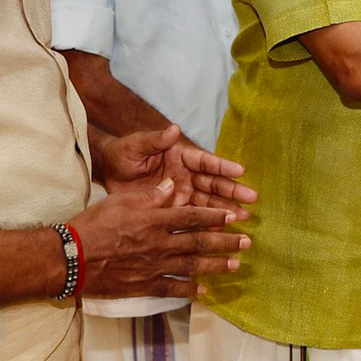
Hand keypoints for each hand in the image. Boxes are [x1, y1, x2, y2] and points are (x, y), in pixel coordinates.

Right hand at [68, 185, 249, 298]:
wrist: (71, 259)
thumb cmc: (92, 224)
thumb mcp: (120, 200)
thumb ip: (150, 195)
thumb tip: (172, 185)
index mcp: (154, 220)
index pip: (192, 216)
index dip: (215, 216)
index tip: (233, 216)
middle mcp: (159, 244)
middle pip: (199, 242)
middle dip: (225, 242)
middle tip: (246, 242)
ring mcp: (153, 267)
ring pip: (192, 266)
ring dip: (216, 266)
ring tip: (235, 265)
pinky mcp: (144, 285)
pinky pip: (172, 289)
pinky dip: (190, 291)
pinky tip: (204, 292)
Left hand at [96, 126, 254, 219]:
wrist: (107, 173)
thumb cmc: (124, 154)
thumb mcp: (137, 146)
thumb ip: (155, 140)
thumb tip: (174, 129)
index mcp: (181, 155)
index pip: (206, 161)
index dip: (223, 166)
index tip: (241, 171)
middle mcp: (186, 174)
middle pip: (213, 183)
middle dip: (232, 191)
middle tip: (252, 199)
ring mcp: (182, 192)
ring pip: (208, 202)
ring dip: (226, 209)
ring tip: (244, 217)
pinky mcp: (174, 209)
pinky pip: (194, 217)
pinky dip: (208, 223)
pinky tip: (223, 231)